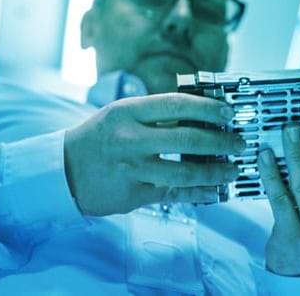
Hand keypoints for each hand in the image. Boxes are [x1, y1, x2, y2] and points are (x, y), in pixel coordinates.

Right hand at [64, 93, 244, 215]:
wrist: (60, 172)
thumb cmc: (97, 138)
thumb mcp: (120, 114)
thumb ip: (156, 113)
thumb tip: (201, 112)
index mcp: (128, 113)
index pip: (177, 104)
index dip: (208, 107)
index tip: (229, 111)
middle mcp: (130, 140)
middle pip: (186, 139)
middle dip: (220, 142)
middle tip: (239, 144)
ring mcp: (132, 169)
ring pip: (184, 171)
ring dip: (215, 172)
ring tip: (232, 170)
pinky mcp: (132, 195)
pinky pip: (173, 194)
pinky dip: (197, 193)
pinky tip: (215, 191)